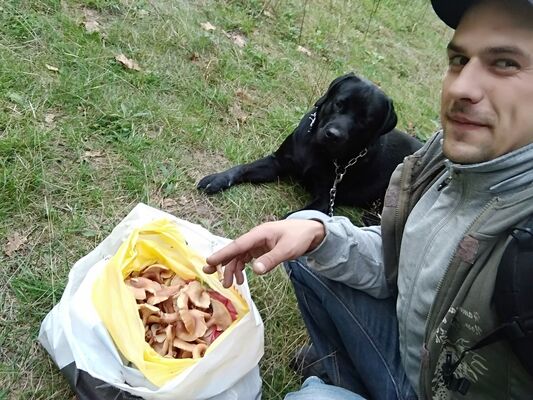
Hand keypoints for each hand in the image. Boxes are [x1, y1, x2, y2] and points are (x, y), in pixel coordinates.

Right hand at [203, 219, 324, 287]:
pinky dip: (241, 268)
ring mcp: (257, 243)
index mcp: (259, 234)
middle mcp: (255, 237)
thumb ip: (271, 260)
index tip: (209, 262)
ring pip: (239, 256)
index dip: (223, 254)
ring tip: (229, 284)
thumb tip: (255, 270)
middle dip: (222, 262)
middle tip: (208, 273)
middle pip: (234, 250)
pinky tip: (241, 279)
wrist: (311, 232)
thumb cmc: (299, 237)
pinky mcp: (261, 248)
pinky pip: (246, 258)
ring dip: (232, 269)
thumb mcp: (287, 250)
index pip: (237, 245)